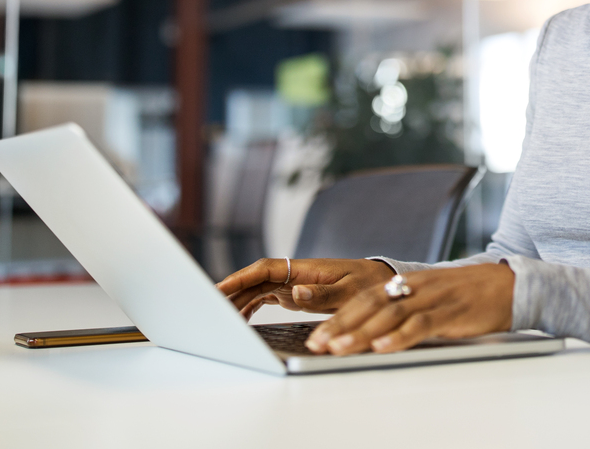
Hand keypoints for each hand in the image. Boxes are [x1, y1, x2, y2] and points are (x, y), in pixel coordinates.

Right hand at [216, 258, 394, 318]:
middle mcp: (294, 273)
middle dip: (232, 292)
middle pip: (255, 280)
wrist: (379, 282)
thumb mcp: (350, 293)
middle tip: (209, 310)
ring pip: (256, 289)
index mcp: (305, 268)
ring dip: (238, 302)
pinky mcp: (292, 292)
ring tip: (220, 320)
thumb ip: (323, 295)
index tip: (220, 288)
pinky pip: (264, 297)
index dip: (240, 277)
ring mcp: (292, 282)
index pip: (265, 268)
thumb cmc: (367, 286)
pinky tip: (239, 320)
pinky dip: (249, 307)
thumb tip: (295, 292)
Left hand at [304, 263, 513, 355]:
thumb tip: (372, 333)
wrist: (507, 284)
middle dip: (341, 325)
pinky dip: (400, 336)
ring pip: (389, 314)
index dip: (339, 316)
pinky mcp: (450, 311)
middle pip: (370, 305)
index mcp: (407, 282)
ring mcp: (432, 298)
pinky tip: (383, 347)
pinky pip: (421, 323)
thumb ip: (404, 309)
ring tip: (339, 348)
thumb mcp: (430, 297)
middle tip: (318, 344)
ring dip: (361, 332)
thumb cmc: (466, 295)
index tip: (318, 335)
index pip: (365, 298)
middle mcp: (414, 286)